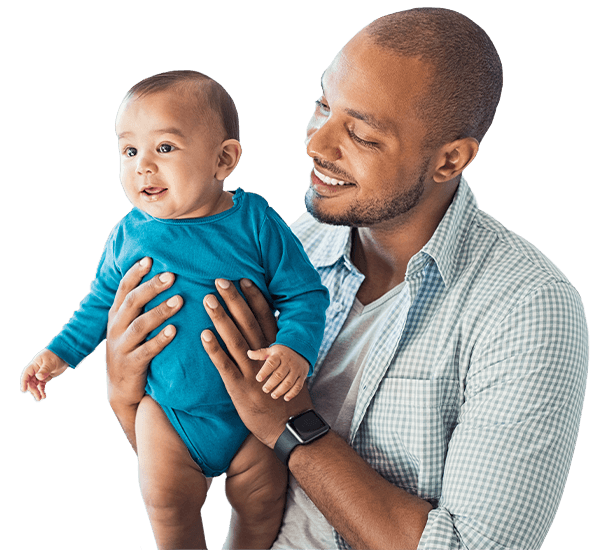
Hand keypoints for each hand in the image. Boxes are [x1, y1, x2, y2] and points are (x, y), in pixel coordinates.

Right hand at [20, 348, 68, 401]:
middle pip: (30, 382)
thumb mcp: (50, 362)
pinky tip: (44, 395)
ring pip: (36, 385)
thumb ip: (44, 370)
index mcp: (34, 365)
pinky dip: (42, 390)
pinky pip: (41, 385)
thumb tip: (38, 377)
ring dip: (37, 392)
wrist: (65, 354)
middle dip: (33, 390)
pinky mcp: (46, 376)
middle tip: (38, 396)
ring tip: (40, 398)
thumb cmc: (56, 355)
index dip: (24, 383)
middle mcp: (36, 370)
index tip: (24, 390)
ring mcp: (41, 374)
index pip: (26, 374)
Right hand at [105, 257, 182, 408]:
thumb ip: (141, 304)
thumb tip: (164, 276)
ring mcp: (122, 346)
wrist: (122, 389)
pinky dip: (160, 340)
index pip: (124, 289)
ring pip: (140, 325)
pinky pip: (146, 351)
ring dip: (159, 311)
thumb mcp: (130, 325)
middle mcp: (116, 327)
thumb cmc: (133, 348)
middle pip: (132, 302)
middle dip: (151, 287)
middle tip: (171, 276)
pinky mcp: (131, 364)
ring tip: (179, 300)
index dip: (135, 273)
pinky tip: (174, 331)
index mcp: (116, 314)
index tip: (150, 258)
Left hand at [201, 279, 312, 447]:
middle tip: (220, 280)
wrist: (288, 428)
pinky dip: (214, 349)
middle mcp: (264, 357)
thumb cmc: (286, 397)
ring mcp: (251, 372)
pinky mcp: (239, 388)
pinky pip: (224, 365)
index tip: (244, 279)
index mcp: (276, 350)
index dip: (254, 298)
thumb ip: (276, 349)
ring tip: (208, 300)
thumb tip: (270, 330)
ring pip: (235, 339)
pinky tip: (203, 334)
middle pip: (248, 322)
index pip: (266, 317)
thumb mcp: (287, 369)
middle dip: (234, 300)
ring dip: (221, 318)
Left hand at [248, 344, 309, 400]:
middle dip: (271, 383)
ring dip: (281, 390)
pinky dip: (293, 393)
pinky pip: (298, 386)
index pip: (271, 363)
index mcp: (279, 356)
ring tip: (273, 395)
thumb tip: (248, 353)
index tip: (258, 379)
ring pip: (289, 382)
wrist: (301, 349)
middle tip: (265, 389)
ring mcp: (296, 369)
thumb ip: (260, 354)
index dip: (264, 371)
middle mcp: (288, 362)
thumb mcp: (272, 350)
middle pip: (280, 374)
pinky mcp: (302, 376)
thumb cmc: (282, 352)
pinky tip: (286, 398)